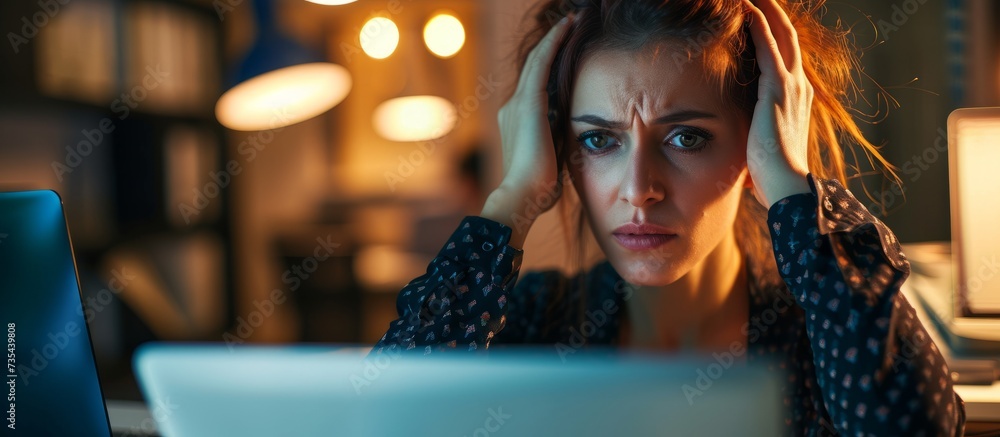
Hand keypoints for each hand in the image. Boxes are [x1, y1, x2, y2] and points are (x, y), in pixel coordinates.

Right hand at [482, 14, 573, 246]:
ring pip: (538, 60)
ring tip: (572, 20)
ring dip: (556, 37)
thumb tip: (576, 133)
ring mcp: (517, 103)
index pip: (536, 85)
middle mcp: (513, 107)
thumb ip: (557, 140)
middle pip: (535, 67)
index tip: (568, 47)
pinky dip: (554, 42)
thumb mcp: (552, 157)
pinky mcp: (528, 102)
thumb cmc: (540, 188)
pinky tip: (567, 26)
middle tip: (572, 23)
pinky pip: (542, 63)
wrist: (524, 195)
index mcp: (518, 121)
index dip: (551, 63)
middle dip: (553, 44)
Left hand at [744, 0, 812, 206]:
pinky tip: (746, 8)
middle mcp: (798, 85)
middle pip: (786, 35)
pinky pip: (768, 46)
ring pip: (779, 33)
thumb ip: (754, 130)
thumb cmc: (771, 173)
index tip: (756, 14)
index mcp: (796, 97)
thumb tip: (737, 138)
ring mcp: (791, 85)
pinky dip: (757, 25)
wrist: (786, 185)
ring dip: (764, 9)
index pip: (785, 54)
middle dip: (772, 10)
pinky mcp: (778, 88)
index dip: (772, 31)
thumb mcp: (762, 142)